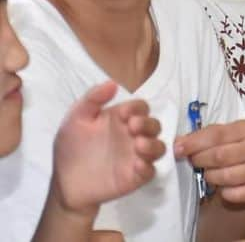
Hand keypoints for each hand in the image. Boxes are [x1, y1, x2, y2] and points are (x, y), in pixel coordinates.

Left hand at [50, 81, 165, 215]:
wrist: (63, 183)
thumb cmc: (70, 148)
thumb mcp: (76, 118)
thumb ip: (93, 98)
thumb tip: (114, 83)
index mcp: (121, 119)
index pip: (140, 108)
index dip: (138, 108)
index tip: (125, 113)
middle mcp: (132, 136)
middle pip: (154, 125)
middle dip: (148, 124)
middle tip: (133, 127)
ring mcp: (135, 156)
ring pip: (159, 147)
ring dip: (153, 144)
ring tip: (139, 145)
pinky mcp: (134, 176)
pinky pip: (150, 171)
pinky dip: (148, 167)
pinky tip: (136, 165)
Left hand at [174, 119, 244, 205]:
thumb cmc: (242, 148)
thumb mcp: (229, 135)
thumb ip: (206, 136)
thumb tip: (178, 144)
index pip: (216, 134)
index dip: (194, 143)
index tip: (177, 150)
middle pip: (219, 156)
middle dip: (200, 160)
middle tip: (194, 162)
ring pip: (225, 176)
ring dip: (210, 177)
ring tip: (209, 174)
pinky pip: (233, 194)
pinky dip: (223, 192)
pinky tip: (224, 187)